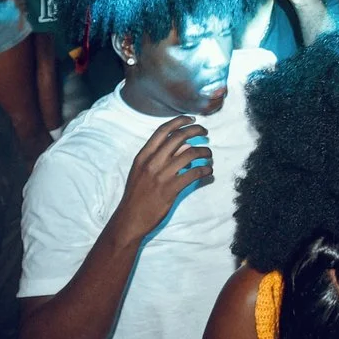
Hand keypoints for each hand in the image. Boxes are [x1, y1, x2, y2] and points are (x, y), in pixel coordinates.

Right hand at [114, 116, 212, 240]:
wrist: (129, 219)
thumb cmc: (136, 194)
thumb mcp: (142, 171)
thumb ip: (160, 157)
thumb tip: (185, 146)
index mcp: (143, 156)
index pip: (162, 131)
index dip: (179, 121)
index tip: (192, 119)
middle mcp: (152, 162)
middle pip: (179, 137)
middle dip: (196, 131)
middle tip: (205, 133)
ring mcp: (162, 175)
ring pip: (191, 153)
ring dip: (205, 152)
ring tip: (209, 155)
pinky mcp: (171, 189)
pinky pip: (195, 173)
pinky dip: (206, 171)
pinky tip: (208, 172)